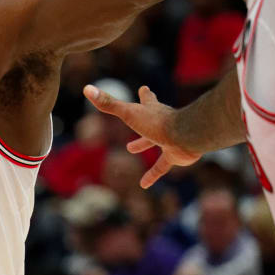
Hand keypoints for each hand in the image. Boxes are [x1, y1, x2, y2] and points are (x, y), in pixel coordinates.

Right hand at [83, 84, 198, 187]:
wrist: (187, 136)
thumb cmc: (159, 123)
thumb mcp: (129, 113)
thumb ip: (109, 103)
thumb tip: (87, 89)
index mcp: (153, 111)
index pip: (148, 99)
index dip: (145, 95)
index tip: (144, 89)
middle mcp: (162, 122)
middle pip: (151, 119)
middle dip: (143, 119)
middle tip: (136, 120)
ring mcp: (170, 139)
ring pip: (155, 142)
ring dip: (143, 144)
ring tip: (131, 149)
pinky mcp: (175, 156)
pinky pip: (161, 167)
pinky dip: (152, 175)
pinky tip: (143, 185)